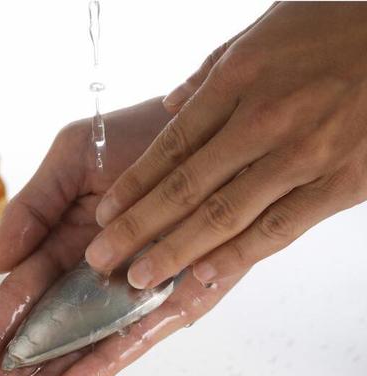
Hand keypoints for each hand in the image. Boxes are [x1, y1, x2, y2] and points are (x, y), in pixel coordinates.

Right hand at [0, 99, 243, 375]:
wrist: (216, 124)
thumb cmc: (141, 135)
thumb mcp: (71, 159)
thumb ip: (31, 209)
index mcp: (63, 244)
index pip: (19, 298)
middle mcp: (94, 278)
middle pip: (44, 334)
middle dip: (9, 374)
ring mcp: (132, 295)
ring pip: (82, 348)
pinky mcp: (174, 301)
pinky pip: (134, 338)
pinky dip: (101, 364)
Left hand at [86, 1, 366, 288]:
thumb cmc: (338, 32)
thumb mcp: (267, 31)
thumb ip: (214, 71)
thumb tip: (171, 106)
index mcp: (240, 80)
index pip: (171, 145)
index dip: (132, 186)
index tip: (103, 216)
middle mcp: (264, 120)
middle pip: (186, 187)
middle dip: (136, 228)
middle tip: (100, 259)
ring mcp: (302, 156)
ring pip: (224, 215)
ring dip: (175, 252)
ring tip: (138, 278)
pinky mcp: (339, 185)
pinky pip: (278, 230)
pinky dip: (237, 258)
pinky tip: (203, 279)